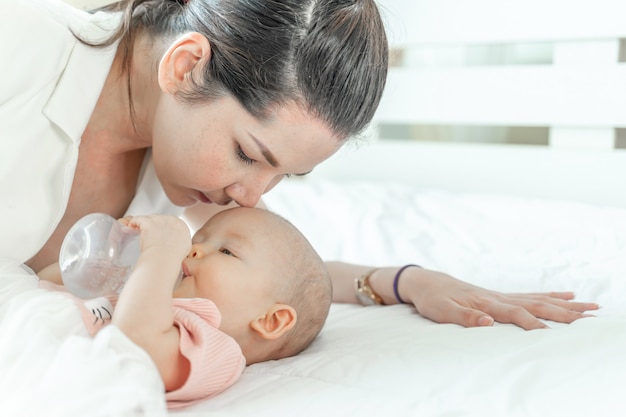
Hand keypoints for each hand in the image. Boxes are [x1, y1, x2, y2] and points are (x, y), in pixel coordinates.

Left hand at [119, 215, 190, 259]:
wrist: (164, 260)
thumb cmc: (172, 258)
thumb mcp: (184, 248)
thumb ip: (181, 240)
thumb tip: (175, 241)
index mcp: (181, 225)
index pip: (170, 222)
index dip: (162, 228)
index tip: (156, 234)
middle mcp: (171, 219)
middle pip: (159, 219)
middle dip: (152, 226)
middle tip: (146, 235)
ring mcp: (159, 220)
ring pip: (148, 218)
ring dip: (142, 224)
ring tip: (136, 231)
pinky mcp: (148, 222)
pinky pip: (138, 219)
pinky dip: (133, 222)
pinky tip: (131, 227)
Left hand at [399, 268, 598, 329]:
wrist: (425, 282)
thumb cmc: (432, 299)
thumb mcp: (442, 311)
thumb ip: (464, 317)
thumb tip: (488, 322)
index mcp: (486, 303)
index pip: (515, 314)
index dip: (533, 324)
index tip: (553, 335)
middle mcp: (497, 297)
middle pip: (536, 303)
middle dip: (563, 311)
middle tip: (591, 315)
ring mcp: (500, 295)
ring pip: (538, 298)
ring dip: (564, 303)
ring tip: (590, 306)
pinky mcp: (499, 295)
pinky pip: (530, 295)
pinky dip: (550, 294)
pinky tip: (566, 294)